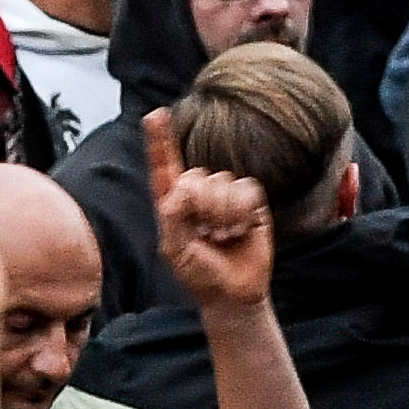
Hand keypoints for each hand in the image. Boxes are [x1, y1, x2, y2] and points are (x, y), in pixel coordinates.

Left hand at [145, 109, 272, 310]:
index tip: (156, 114)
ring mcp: (226, 196)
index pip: (164, 166)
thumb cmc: (200, 274)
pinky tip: (242, 230)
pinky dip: (243, 212)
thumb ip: (172, 215)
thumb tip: (184, 187)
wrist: (234, 294)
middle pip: (197, 176)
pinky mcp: (252, 203)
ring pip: (223, 182)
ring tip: (224, 237)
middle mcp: (199, 193)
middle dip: (203, 206)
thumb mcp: (175, 249)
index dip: (160, 140)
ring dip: (224, 214)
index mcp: (174, 202)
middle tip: (209, 235)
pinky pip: (247, 189)